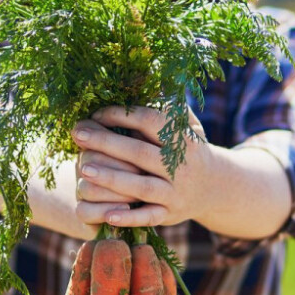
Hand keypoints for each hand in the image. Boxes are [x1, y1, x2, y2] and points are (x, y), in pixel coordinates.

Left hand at [71, 106, 213, 227]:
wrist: (216, 187)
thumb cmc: (188, 149)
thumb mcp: (187, 124)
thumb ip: (168, 106)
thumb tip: (145, 77)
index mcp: (184, 138)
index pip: (150, 121)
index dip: (120, 115)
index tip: (95, 114)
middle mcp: (182, 166)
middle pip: (140, 153)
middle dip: (107, 143)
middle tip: (78, 134)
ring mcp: (177, 192)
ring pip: (143, 186)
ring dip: (113, 178)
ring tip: (84, 169)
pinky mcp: (171, 214)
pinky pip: (149, 217)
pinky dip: (129, 217)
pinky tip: (107, 215)